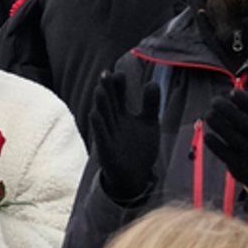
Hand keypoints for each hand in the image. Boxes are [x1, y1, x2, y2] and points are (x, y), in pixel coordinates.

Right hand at [86, 69, 161, 202]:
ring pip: (103, 117)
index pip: (118, 95)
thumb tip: (152, 83)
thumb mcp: (149, 123)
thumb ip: (151, 104)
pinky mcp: (106, 150)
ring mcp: (108, 135)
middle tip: (106, 74)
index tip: (119, 73)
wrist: (135, 174)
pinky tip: (95, 115)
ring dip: (101, 104)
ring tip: (100, 90)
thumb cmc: (140, 147)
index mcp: (123, 114)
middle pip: (109, 102)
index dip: (118, 85)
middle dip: (108, 89)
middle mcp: (113, 122)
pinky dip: (99, 126)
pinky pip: (101, 136)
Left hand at [203, 71, 247, 187]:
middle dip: (228, 111)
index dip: (245, 101)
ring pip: (233, 137)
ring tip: (208, 115)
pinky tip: (207, 135)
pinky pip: (225, 153)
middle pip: (244, 123)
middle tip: (214, 100)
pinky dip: (216, 144)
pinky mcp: (238, 165)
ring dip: (219, 125)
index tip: (233, 91)